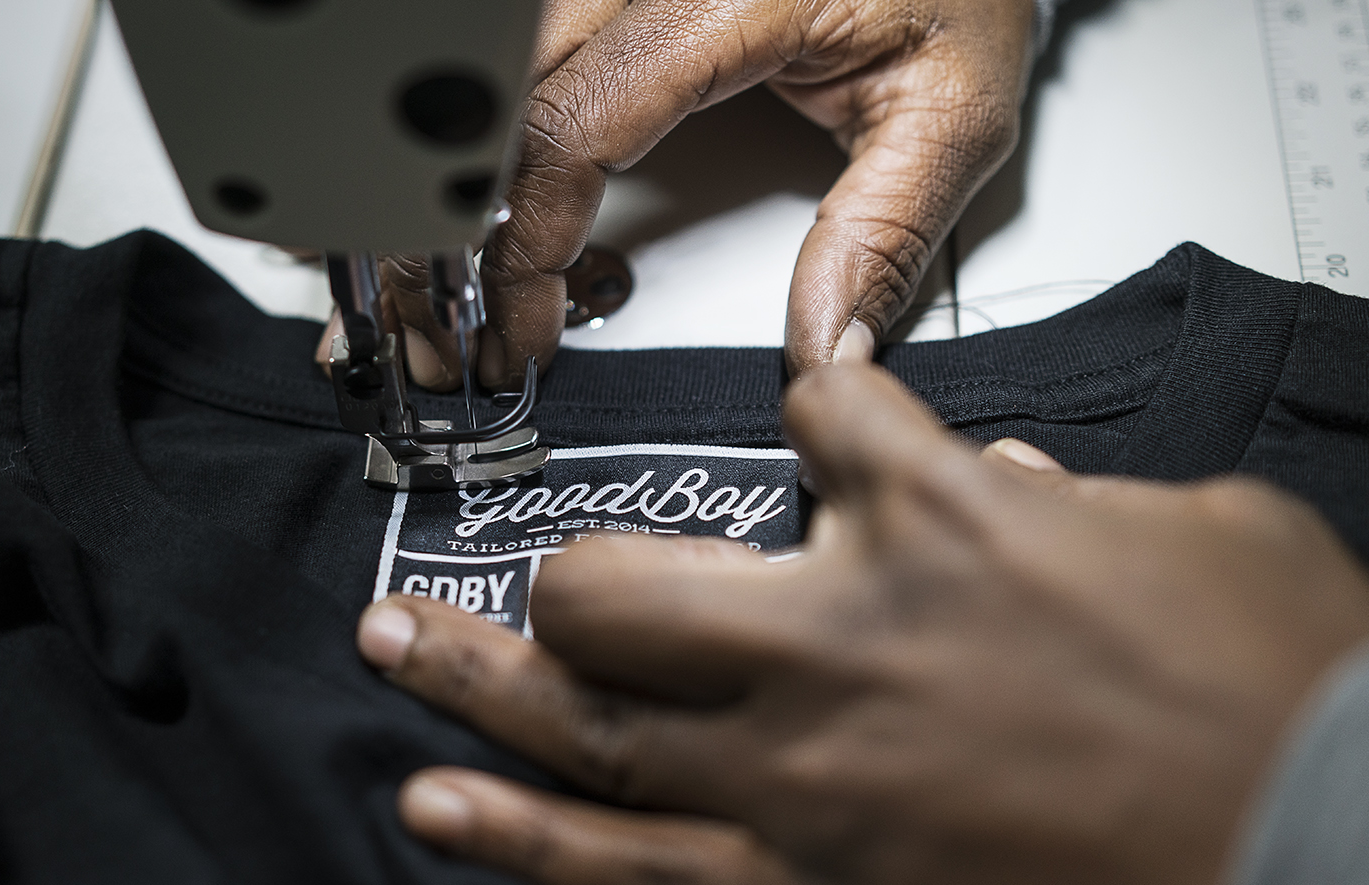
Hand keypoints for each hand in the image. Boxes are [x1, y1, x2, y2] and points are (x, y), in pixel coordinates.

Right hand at [329, 0, 1037, 389]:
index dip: (524, 243)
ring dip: (432, 180)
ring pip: (480, 67)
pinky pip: (509, 48)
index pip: (574, 124)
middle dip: (438, 229)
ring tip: (411, 277)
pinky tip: (434, 191)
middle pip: (490, 96)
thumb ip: (881, 235)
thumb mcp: (957, 110)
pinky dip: (463, 133)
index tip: (521, 329)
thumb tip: (818, 352)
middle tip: (428, 329)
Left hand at [357, 363, 1368, 884]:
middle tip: (540, 583)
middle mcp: (841, 642)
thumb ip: (1074, 496)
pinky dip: (524, 834)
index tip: (804, 429)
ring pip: (589, 722)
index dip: (808, 415)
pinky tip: (437, 804)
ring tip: (389, 648)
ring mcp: (808, 785)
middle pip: (622, 581)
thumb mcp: (1200, 538)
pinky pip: (631, 873)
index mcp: (941, 522)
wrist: (1332, 868)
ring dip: (473, 681)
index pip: (816, 422)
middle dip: (573, 576)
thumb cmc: (1279, 700)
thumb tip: (1008, 480)